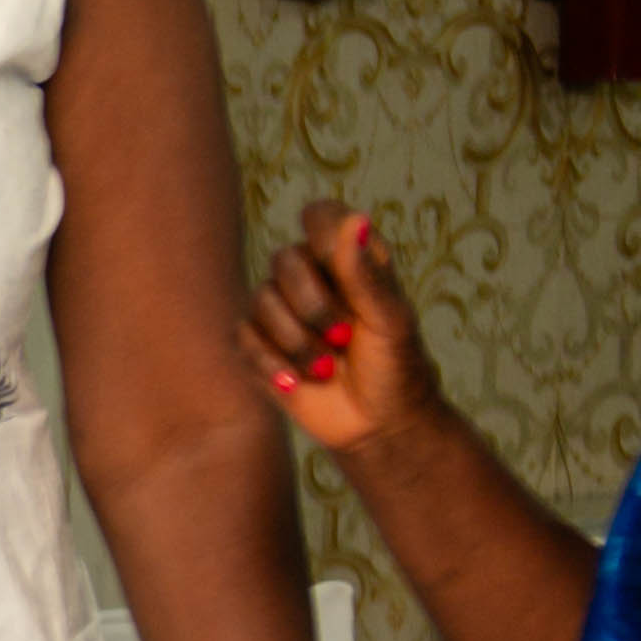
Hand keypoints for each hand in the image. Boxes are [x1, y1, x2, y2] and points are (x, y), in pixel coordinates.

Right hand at [242, 201, 447, 456]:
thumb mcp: (389, 321)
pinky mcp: (259, 345)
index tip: (342, 272)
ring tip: (325, 369)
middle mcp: (312, 277)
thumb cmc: (395, 367)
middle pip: (284, 260)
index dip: (323, 236)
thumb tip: (356, 220)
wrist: (375, 425)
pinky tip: (298, 382)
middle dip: (311, 306)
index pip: (321, 216)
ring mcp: (282, 311)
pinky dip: (272, 364)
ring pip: (259, 301)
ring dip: (294, 342)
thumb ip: (365, 274)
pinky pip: (244, 338)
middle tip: (342, 338)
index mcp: (350, 259)